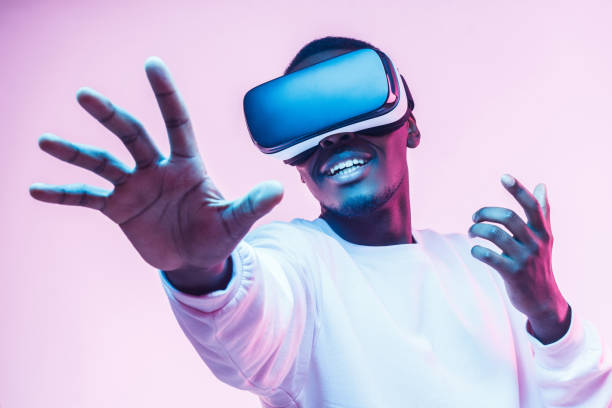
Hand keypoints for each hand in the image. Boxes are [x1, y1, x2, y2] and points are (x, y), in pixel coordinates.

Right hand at [30, 57, 282, 284]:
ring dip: (75, 153)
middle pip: (132, 136)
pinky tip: (36, 190)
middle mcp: (157, 168)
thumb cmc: (218, 235)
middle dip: (110, 117)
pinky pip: (86, 198)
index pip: (176, 122)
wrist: (195, 260)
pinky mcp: (119, 209)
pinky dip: (63, 194)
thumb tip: (280, 191)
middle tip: (86, 95)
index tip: (152, 65)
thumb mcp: (235, 222)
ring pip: (102, 162)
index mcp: (187, 165)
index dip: (165, 95)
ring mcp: (135, 187)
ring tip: (46, 141)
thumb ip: (252, 205)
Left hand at [468, 174, 569, 343]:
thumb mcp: (545, 237)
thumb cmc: (539, 263)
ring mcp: (524, 259)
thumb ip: (543, 211)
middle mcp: (535, 242)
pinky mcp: (513, 274)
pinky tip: (475, 250)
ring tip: (471, 233)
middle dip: (486, 213)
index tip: (504, 176)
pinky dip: (477, 250)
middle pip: (508, 218)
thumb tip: (542, 184)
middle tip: (474, 218)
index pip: (532, 206)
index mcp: (542, 231)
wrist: (544, 300)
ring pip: (495, 235)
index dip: (518, 190)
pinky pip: (489, 256)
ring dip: (477, 230)